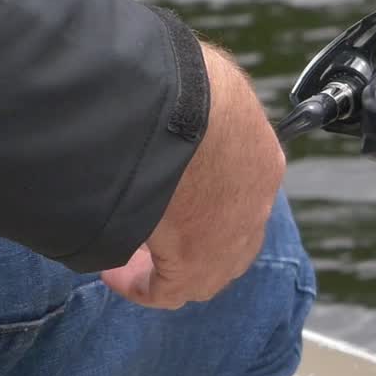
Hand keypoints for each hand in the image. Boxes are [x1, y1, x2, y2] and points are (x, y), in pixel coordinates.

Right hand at [99, 43, 284, 308]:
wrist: (186, 109)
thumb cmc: (189, 85)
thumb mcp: (202, 87)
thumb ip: (191, 105)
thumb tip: (165, 92)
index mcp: (263, 160)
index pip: (241, 191)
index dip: (208, 200)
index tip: (174, 196)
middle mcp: (255, 203)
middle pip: (228, 238)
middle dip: (192, 239)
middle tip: (153, 234)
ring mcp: (231, 238)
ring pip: (201, 268)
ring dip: (164, 264)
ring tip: (125, 256)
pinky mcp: (197, 263)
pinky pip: (167, 289)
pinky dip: (139, 285)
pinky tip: (113, 273)